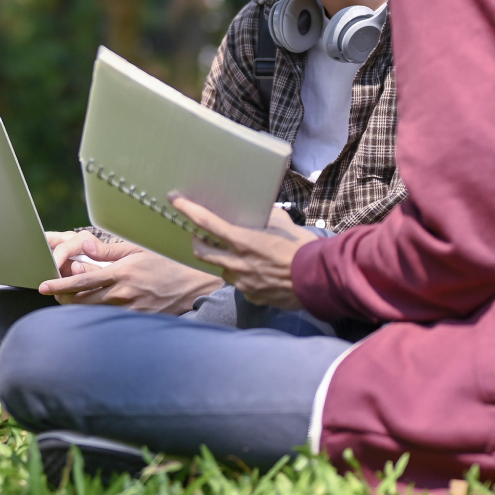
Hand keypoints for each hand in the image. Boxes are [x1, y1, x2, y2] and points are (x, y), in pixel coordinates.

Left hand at [37, 232, 219, 312]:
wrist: (195, 284)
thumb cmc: (166, 262)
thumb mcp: (138, 249)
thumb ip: (109, 249)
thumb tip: (84, 246)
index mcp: (120, 274)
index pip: (82, 281)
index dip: (59, 285)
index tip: (42, 286)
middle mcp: (122, 295)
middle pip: (82, 302)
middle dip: (65, 298)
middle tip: (54, 292)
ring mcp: (130, 311)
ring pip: (94, 312)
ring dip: (80, 306)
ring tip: (72, 297)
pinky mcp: (139, 320)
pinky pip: (111, 319)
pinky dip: (99, 313)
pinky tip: (97, 306)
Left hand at [170, 196, 315, 309]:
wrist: (320, 279)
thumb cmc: (303, 248)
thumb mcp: (283, 225)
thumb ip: (267, 217)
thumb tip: (263, 211)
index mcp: (242, 240)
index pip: (206, 223)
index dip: (188, 209)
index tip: (174, 199)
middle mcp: (237, 262)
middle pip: (201, 251)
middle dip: (197, 242)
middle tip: (201, 235)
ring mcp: (242, 282)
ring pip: (222, 269)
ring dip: (224, 261)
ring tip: (239, 255)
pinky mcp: (252, 295)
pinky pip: (240, 285)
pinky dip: (244, 277)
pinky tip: (259, 274)